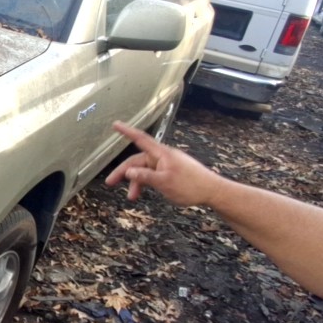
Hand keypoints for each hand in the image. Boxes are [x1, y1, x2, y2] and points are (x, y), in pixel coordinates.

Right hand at [103, 121, 227, 206]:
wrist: (212, 191)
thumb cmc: (190, 185)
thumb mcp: (163, 182)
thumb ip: (144, 176)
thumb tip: (129, 172)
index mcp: (161, 154)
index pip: (140, 139)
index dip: (127, 131)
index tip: (115, 124)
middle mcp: (163, 156)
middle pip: (138, 160)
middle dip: (124, 172)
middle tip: (110, 183)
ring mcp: (168, 164)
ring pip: (145, 170)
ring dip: (137, 182)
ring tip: (132, 197)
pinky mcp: (172, 171)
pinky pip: (154, 174)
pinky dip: (147, 182)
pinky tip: (145, 192)